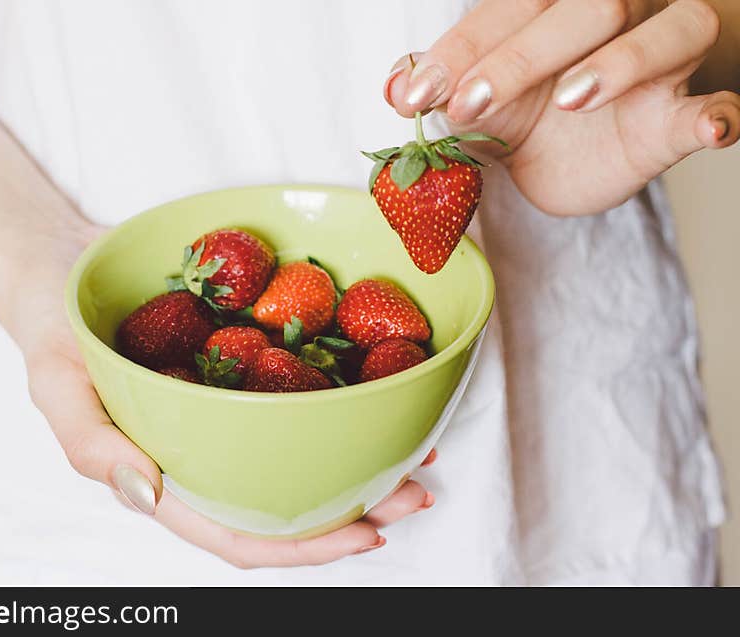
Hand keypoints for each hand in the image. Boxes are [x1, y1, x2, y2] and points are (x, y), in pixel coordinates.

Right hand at [19, 225, 435, 568]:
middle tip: (415, 491)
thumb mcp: (54, 383)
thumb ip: (91, 444)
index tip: (365, 535)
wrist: (66, 261)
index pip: (238, 532)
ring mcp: (230, 409)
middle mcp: (208, 451)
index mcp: (167, 474)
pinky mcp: (243, 365)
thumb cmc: (54, 328)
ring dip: (363, 460)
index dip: (303, 548)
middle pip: (288, 500)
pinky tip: (382, 391)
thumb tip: (146, 495)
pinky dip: (344, 398)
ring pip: (303, 451)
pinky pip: (299, 389)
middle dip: (356, 508)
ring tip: (418, 454)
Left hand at [384, 0, 739, 215]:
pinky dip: (718, 114)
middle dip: (522, 56)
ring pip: (672, 30)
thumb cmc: (529, 113)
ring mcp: (659, 64)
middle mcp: (612, 21)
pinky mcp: (681, 115)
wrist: (579, 158)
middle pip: (589, 8)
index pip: (509, 11)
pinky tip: (709, 126)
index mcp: (548, 12)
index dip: (460, 51)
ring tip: (574, 99)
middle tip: (470, 106)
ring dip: (624, 61)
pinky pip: (718, 104)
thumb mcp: (480, 103)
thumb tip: (393, 83)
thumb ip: (444, 88)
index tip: (413, 97)